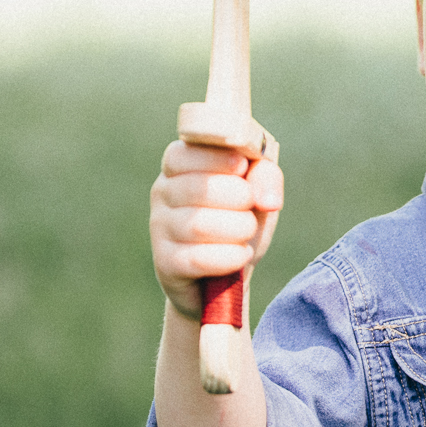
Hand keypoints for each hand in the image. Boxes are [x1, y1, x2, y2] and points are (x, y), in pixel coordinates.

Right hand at [150, 141, 283, 320]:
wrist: (229, 273)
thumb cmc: (241, 217)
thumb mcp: (259, 190)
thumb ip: (265, 176)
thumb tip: (266, 200)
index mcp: (179, 165)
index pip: (182, 153)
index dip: (218, 158)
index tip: (242, 167)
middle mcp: (162, 193)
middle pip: (200, 189)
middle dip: (241, 197)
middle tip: (251, 206)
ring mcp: (159, 228)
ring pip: (199, 225)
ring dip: (239, 228)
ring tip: (247, 231)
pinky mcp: (165, 263)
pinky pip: (198, 258)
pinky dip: (231, 257)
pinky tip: (241, 255)